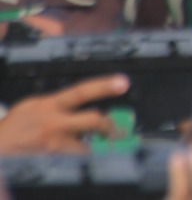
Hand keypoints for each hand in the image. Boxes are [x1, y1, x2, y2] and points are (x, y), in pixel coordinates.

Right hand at [0, 74, 127, 152]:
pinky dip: (80, 159)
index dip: (103, 86)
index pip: (80, 91)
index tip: (122, 83)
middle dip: (108, 124)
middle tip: (116, 129)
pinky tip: (77, 158)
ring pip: (87, 145)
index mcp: (49, 105)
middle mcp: (54, 124)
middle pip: (93, 120)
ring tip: (92, 148)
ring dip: (92, 146)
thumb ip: (58, 102)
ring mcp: (54, 145)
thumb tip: (85, 102)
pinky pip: (76, 160)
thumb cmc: (15, 128)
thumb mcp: (33, 106)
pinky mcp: (53, 162)